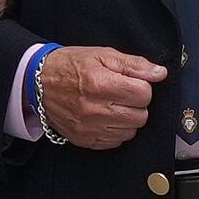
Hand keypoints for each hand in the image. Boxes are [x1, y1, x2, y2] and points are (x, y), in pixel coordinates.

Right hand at [35, 45, 167, 150]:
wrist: (38, 83)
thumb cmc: (70, 66)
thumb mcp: (102, 55)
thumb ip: (134, 64)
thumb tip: (160, 73)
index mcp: (100, 84)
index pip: (144, 94)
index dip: (141, 86)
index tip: (131, 83)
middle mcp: (95, 109)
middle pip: (141, 116)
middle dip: (136, 104)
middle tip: (122, 94)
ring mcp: (89, 128)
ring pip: (130, 131)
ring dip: (127, 118)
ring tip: (113, 106)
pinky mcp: (84, 140)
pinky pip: (115, 142)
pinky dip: (115, 131)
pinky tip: (105, 117)